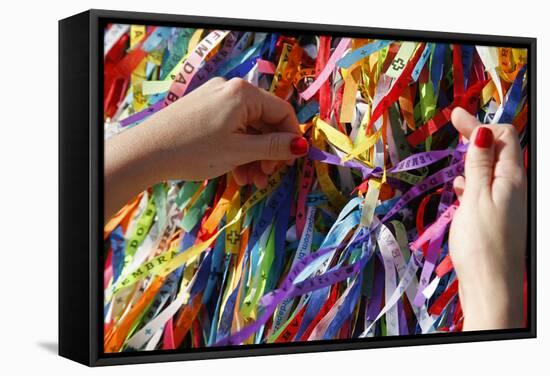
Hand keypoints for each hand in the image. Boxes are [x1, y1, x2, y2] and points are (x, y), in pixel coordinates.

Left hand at [105, 77, 307, 218]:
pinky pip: (230, 128)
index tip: (290, 163)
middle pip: (264, 121)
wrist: (146, 152)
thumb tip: (302, 146)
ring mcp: (214, 99)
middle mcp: (230, 90)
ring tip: (249, 181)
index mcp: (244, 93)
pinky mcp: (202, 110)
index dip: (291, 138)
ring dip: (253, 155)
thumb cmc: (194, 151)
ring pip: (247, 128)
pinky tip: (235, 172)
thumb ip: (273, 148)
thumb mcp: (239, 151)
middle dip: (268, 152)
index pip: (282, 112)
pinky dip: (237, 149)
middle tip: (266, 177)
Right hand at [449, 107, 526, 329]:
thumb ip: (479, 164)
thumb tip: (482, 131)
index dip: (479, 123)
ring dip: (474, 158)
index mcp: (512, 178)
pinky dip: (473, 182)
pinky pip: (487, 189)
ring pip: (491, 170)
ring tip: (455, 154)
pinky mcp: (497, 218)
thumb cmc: (481, 243)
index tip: (454, 114)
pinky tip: (460, 187)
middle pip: (499, 150)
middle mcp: (514, 187)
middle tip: (455, 124)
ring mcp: (507, 203)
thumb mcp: (477, 198)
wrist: (492, 287)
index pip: (502, 136)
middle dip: (478, 135)